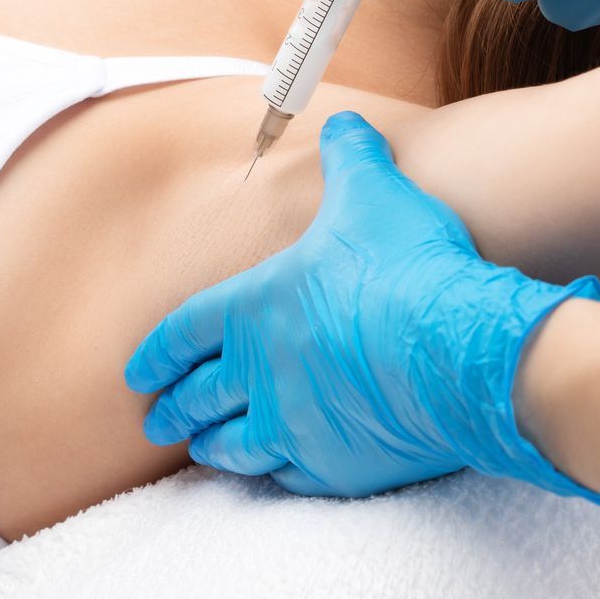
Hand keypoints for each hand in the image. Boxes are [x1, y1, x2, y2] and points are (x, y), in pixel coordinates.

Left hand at [123, 111, 599, 508]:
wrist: (463, 349)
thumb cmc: (412, 268)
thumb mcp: (376, 194)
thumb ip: (352, 158)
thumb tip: (346, 123)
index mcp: (257, 308)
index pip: (183, 333)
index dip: (157, 352)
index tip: (136, 373)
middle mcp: (264, 372)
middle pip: (200, 397)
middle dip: (175, 410)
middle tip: (158, 421)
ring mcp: (297, 424)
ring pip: (236, 447)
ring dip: (214, 448)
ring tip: (204, 450)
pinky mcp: (338, 465)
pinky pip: (289, 475)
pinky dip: (273, 473)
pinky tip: (272, 472)